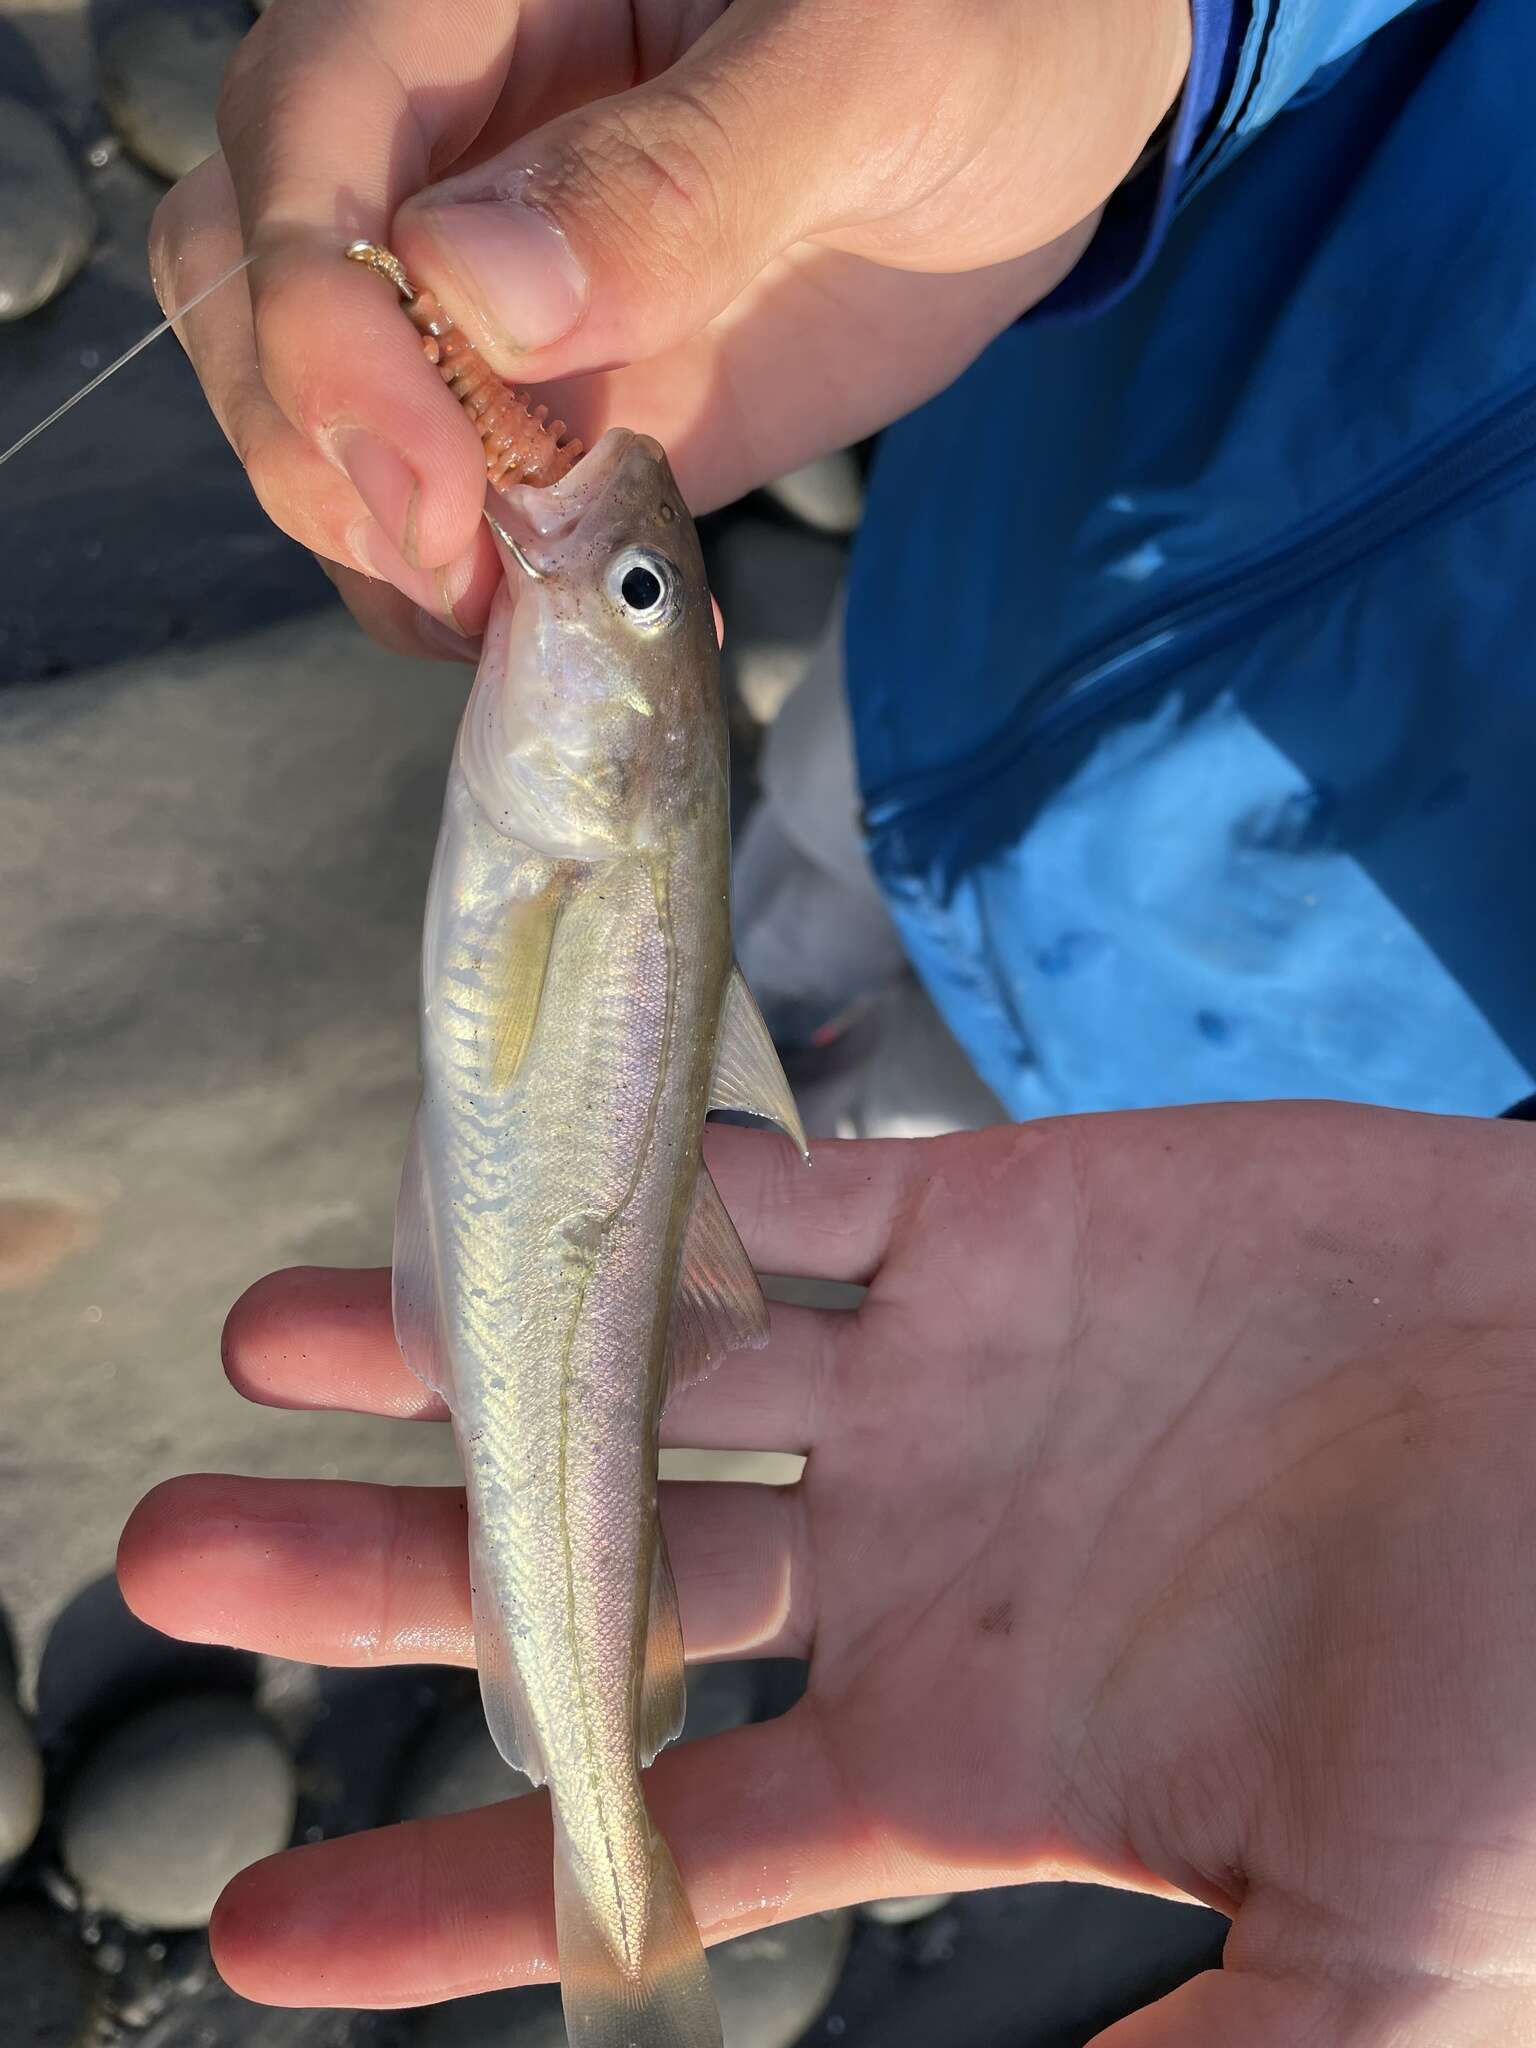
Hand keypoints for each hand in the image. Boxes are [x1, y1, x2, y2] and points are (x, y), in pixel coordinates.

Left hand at [120, 1104, 1535, 2041]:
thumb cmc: (1528, 1706)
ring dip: (462, 1350)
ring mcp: (939, 1378)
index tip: (267, 1931)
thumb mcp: (1367, 1962)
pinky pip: (778, 1191)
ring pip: (641, 1363)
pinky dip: (648, 1184)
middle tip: (169, 1554)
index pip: (661, 1839)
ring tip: (266, 1343)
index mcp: (966, 1745)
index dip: (462, 1888)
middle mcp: (912, 1557)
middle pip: (592, 1570)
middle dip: (388, 1569)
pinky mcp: (992, 1217)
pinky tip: (510, 1172)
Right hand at [149, 0, 1188, 660]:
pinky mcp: (553, 405)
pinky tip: (590, 630)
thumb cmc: (987, 12)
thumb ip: (679, 171)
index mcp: (469, 0)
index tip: (433, 482)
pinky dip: (487, 597)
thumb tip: (476, 292)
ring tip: (528, 628)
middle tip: (466, 577)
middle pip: (253, 290)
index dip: (320, 321)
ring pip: (324, 418)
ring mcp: (486, 290)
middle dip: (322, 452)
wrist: (1049, 105)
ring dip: (388, 549)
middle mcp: (440, 144)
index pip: (298, 144)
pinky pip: (458, 511)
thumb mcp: (870, 63)